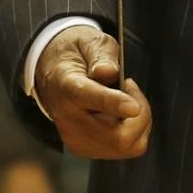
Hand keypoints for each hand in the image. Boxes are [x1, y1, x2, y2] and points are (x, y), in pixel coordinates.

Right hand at [35, 26, 152, 159]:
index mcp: (67, 86)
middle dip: (140, 113)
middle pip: (117, 136)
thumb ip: (100, 55)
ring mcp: (75, 140)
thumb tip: (107, 72)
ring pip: (125, 146)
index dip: (114, 104)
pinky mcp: (84, 150)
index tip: (134, 107)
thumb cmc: (76, 56)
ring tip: (127, 99)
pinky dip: (133, 133)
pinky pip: (124, 149)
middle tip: (130, 87)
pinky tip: (122, 114)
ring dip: (138, 123)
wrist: (52, 76)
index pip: (90, 97)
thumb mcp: (88, 42)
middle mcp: (68, 119)